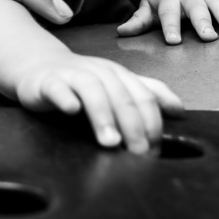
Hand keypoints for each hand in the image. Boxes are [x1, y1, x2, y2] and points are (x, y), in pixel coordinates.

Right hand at [15, 52, 183, 153]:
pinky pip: (58, 88)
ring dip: (103, 115)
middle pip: (120, 95)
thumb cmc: (80, 82)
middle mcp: (99, 72)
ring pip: (92, 90)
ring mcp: (73, 75)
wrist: (38, 67)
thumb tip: (179, 110)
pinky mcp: (48, 82)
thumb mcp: (116, 85)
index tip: (153, 148)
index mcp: (118, 75)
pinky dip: (66, 98)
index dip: (151, 122)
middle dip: (132, 125)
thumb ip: (147, 94)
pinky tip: (72, 110)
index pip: (142, 96)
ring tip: (110, 141)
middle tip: (137, 152)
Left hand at [117, 0, 218, 44]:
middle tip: (208, 37)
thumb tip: (121, 33)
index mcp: (169, 0)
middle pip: (196, 9)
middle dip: (202, 22)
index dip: (171, 27)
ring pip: (218, 2)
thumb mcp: (147, 6)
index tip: (174, 41)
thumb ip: (138, 20)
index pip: (169, 14)